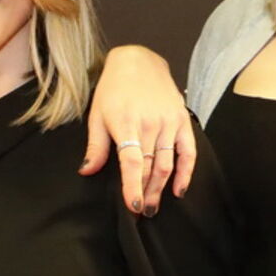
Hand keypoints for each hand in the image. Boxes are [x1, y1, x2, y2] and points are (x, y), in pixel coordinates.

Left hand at [80, 45, 194, 214]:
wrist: (138, 61)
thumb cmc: (113, 89)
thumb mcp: (96, 115)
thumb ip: (95, 146)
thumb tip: (87, 171)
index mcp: (126, 123)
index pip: (132, 163)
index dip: (133, 187)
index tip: (133, 207)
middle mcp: (150, 124)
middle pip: (150, 168)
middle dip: (146, 194)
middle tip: (141, 213)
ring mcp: (169, 122)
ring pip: (168, 164)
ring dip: (162, 189)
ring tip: (154, 206)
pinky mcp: (182, 120)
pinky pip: (189, 151)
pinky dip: (186, 172)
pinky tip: (179, 189)